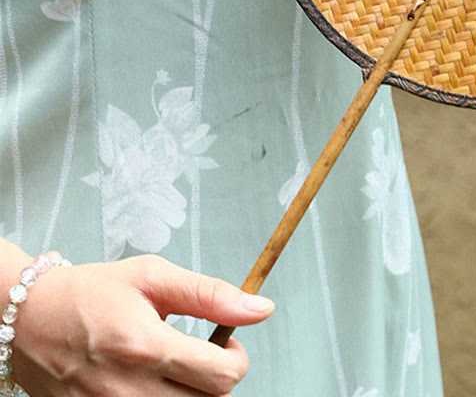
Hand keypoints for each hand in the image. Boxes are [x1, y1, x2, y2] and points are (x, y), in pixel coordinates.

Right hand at [11, 255, 273, 396]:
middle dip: (217, 378)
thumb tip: (261, 308)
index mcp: (146, 346)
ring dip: (191, 392)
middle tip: (202, 355)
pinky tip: (153, 382)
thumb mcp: (153, 276)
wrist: (29, 318)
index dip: (237, 358)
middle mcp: (127, 389)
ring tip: (176, 367)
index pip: (222, 376)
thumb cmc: (92, 291)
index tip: (226, 343)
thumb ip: (211, 295)